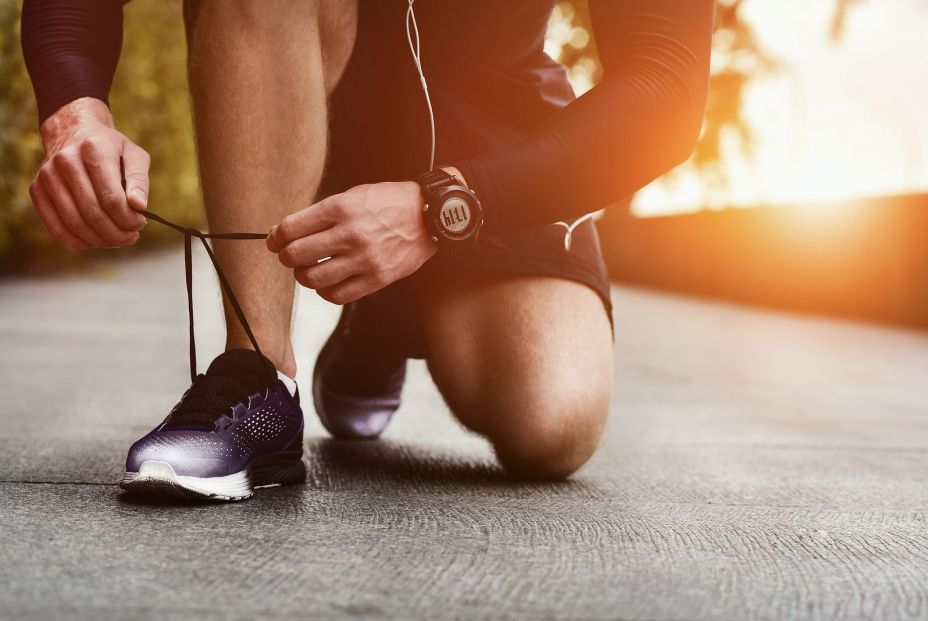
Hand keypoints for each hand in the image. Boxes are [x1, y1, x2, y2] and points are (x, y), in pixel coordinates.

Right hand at [29, 97, 148, 248]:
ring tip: (117, 240)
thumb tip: (139, 207)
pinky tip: (95, 241)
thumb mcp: (134, 155)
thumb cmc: (110, 148)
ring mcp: (47, 175)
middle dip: (116, 233)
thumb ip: (139, 180)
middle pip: (93, 213)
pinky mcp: (36, 189)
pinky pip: (56, 226)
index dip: (129, 219)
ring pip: (75, 223)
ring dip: (100, 240)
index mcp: (94, 150)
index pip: (112, 198)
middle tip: (130, 237)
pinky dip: (78, 241)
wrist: (73, 131)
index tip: (140, 224)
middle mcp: (66, 161)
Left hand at [267, 180, 438, 304]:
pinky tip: (327, 282)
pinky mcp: (377, 278)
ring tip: (308, 270)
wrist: (429, 216)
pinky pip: (336, 295)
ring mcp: (364, 259)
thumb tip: (284, 233)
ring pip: (312, 278)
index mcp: (341, 208)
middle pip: (296, 255)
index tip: (274, 241)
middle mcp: (350, 234)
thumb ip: (320, 214)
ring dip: (303, 276)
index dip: (275, 237)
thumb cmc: (388, 203)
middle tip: (290, 256)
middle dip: (286, 257)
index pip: (291, 228)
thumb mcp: (353, 196)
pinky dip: (324, 291)